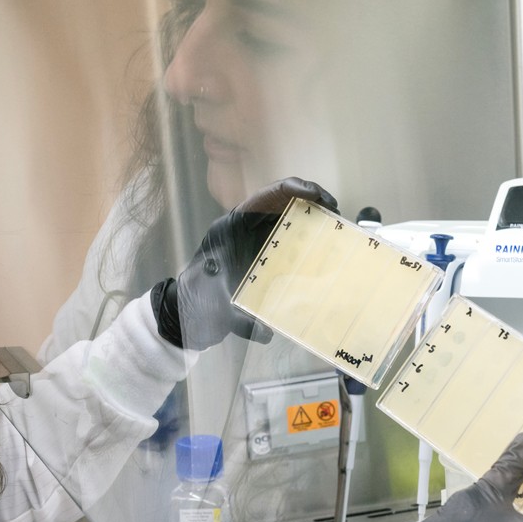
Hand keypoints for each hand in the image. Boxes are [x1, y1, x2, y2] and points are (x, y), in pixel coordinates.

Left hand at [151, 177, 337, 349]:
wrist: (186, 313)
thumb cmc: (197, 302)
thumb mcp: (218, 308)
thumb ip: (240, 320)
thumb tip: (267, 332)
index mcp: (231, 227)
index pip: (265, 197)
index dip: (294, 189)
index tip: (319, 198)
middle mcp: (244, 227)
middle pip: (282, 200)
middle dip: (311, 201)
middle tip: (335, 214)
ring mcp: (254, 238)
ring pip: (287, 216)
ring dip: (312, 217)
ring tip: (335, 227)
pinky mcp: (261, 251)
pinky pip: (288, 236)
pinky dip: (306, 238)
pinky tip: (324, 248)